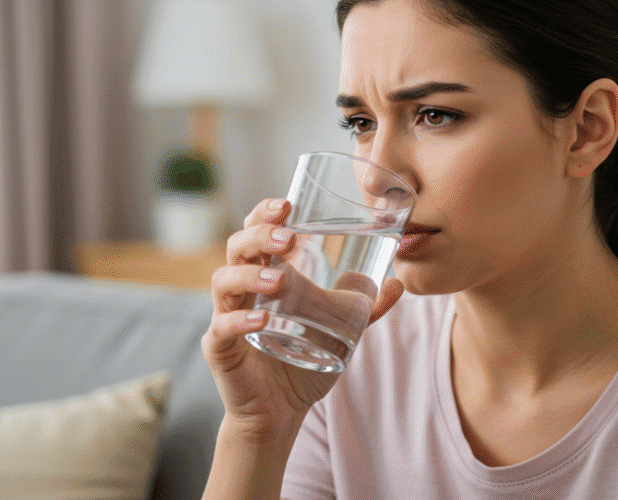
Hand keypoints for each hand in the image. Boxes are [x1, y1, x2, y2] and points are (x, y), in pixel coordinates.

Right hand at [202, 198, 404, 439]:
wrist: (280, 412)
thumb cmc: (303, 361)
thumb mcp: (341, 330)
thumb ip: (365, 307)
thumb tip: (398, 283)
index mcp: (266, 275)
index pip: (257, 232)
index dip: (266, 213)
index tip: (288, 204)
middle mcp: (242, 290)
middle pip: (237, 247)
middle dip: (260, 235)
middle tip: (289, 237)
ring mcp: (226, 317)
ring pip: (223, 281)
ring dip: (251, 274)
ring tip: (281, 278)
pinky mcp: (219, 349)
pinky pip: (221, 328)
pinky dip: (240, 320)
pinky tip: (262, 318)